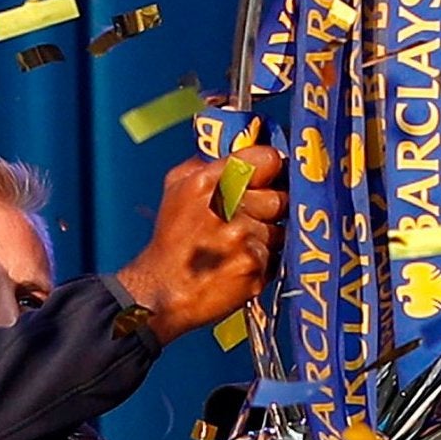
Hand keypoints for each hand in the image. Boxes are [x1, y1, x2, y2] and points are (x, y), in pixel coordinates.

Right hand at [115, 147, 287, 344]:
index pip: (268, 158)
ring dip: (267, 238)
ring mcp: (243, 238)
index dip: (272, 168)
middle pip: (280, 196)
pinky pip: (277, 256)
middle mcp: (228, 206)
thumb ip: (210, 163)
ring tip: (238, 246)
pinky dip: (263, 261)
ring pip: (281, 229)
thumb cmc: (172, 239)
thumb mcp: (177, 187)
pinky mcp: (254, 267)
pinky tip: (240, 264)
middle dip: (271, 208)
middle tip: (250, 219)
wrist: (160, 290)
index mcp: (209, 180)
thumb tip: (246, 149)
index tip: (269, 177)